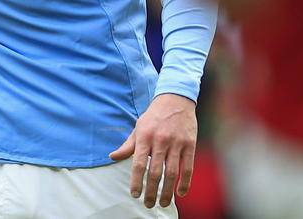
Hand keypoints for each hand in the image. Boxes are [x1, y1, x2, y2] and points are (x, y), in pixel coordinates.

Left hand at [110, 93, 196, 208]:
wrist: (175, 99)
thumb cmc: (154, 116)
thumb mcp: (138, 127)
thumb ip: (128, 145)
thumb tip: (112, 156)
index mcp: (145, 136)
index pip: (139, 163)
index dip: (137, 181)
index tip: (135, 194)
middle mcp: (160, 140)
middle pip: (156, 172)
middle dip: (152, 191)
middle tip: (148, 204)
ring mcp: (176, 143)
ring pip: (172, 173)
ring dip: (167, 191)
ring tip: (163, 203)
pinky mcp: (190, 144)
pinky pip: (188, 167)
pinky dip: (185, 182)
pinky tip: (180, 193)